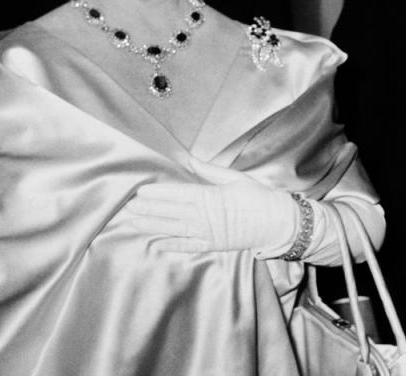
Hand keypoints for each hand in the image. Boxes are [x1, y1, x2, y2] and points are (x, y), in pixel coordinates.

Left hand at [125, 160, 297, 254]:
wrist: (278, 223)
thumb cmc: (260, 197)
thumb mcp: (236, 178)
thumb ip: (210, 171)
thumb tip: (190, 159)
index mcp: (210, 197)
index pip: (177, 195)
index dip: (158, 194)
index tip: (140, 192)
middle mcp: (205, 216)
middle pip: (171, 212)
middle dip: (148, 210)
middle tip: (127, 208)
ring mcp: (208, 233)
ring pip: (174, 229)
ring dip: (153, 226)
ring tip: (134, 223)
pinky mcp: (213, 246)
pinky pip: (189, 246)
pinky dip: (172, 245)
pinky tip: (157, 244)